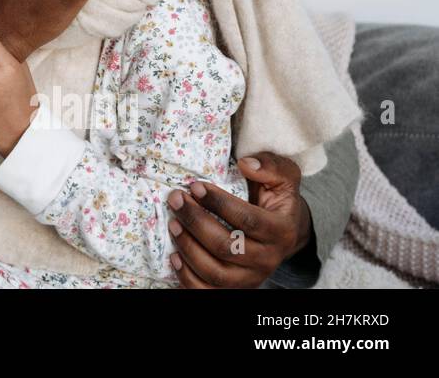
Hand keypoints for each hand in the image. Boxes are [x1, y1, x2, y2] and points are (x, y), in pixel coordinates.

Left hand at [167, 152, 311, 287]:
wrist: (283, 232)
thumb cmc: (275, 199)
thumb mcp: (283, 177)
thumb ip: (271, 166)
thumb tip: (246, 164)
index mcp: (281, 231)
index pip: (247, 220)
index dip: (218, 203)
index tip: (194, 186)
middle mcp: (269, 259)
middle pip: (227, 247)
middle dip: (195, 221)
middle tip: (175, 199)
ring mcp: (252, 278)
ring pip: (215, 272)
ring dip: (188, 247)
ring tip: (173, 223)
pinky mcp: (236, 289)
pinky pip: (208, 292)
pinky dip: (188, 278)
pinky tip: (174, 256)